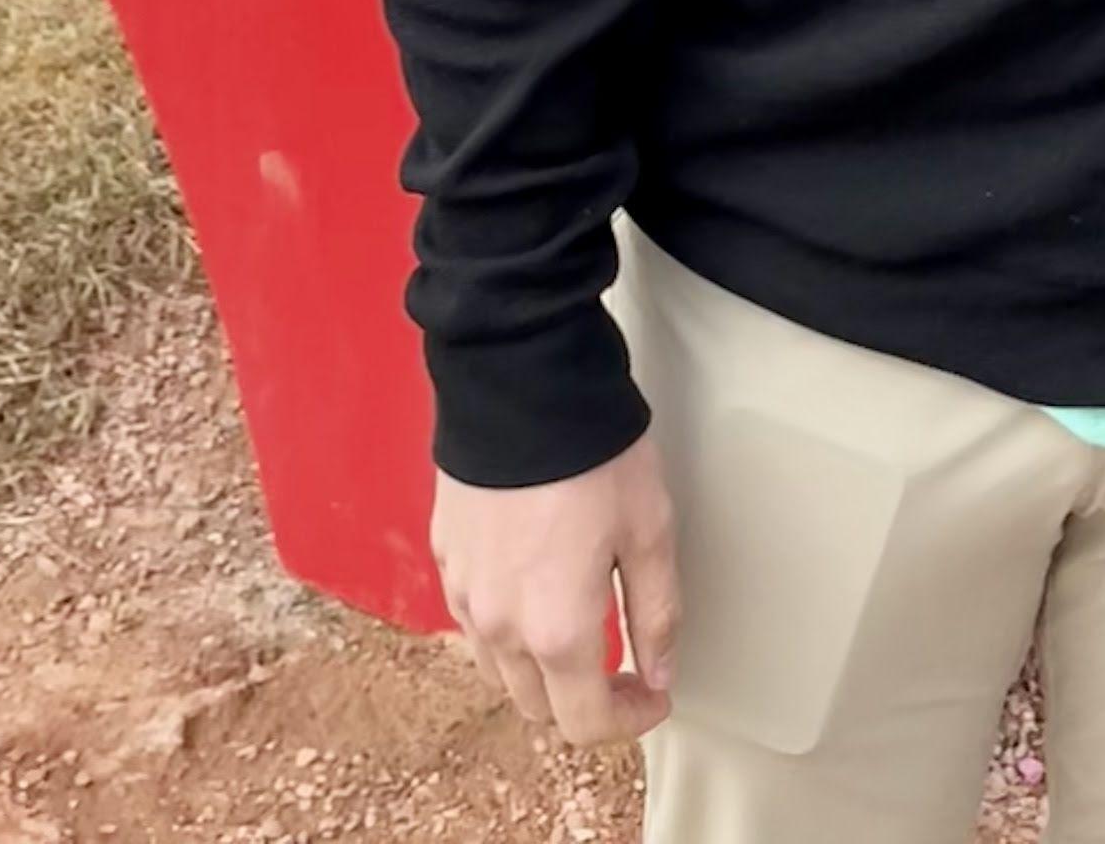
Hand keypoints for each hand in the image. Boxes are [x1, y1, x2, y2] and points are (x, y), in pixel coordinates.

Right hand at [431, 432, 679, 745]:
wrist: (519, 382)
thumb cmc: (591, 452)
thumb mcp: (651, 530)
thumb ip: (657, 613)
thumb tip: (659, 671)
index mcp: (557, 630)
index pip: (586, 722)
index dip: (629, 721)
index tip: (654, 695)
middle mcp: (500, 627)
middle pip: (540, 707)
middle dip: (586, 699)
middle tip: (624, 665)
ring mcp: (464, 595)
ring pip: (501, 672)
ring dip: (542, 670)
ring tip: (579, 627)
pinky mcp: (446, 558)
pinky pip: (474, 624)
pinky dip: (506, 630)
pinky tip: (535, 589)